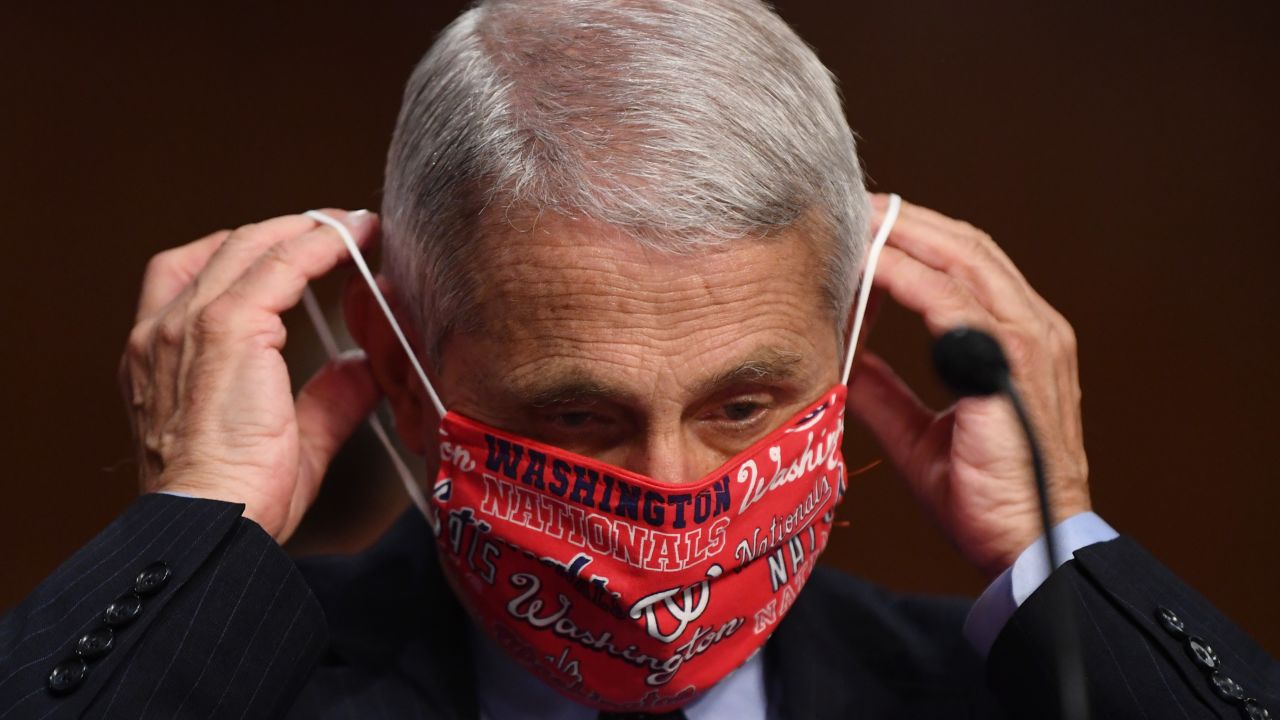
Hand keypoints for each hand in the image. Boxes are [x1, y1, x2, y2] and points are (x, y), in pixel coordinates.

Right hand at [118, 210, 380, 542]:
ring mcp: (189, 325)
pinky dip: (319, 245)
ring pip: (250, 247)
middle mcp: (163, 332)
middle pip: (223, 249)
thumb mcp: (290, 440)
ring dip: (305, 229)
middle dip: (283, 231)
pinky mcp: (226, 327)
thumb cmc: (237, 500)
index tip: (301, 250)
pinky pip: (280, 265)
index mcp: (160, 359)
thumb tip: (358, 369)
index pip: (195, 277)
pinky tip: (352, 241)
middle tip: (336, 229)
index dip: (252, 256)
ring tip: (351, 225)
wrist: (213, 521)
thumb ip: (325, 399)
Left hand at [847, 195, 1090, 578]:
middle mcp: (1033, 328)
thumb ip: (884, 389)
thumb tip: (843, 358)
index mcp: (1017, 339)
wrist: (1023, 545)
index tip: (859, 227)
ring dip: (903, 236)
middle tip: (849, 206)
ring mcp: (1029, 341)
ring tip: (853, 221)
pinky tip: (869, 266)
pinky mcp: (1012, 365)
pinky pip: (954, 302)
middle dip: (904, 221)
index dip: (913, 239)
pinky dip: (908, 277)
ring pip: (963, 260)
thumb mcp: (917, 431)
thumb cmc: (981, 495)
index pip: (966, 265)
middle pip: (966, 246)